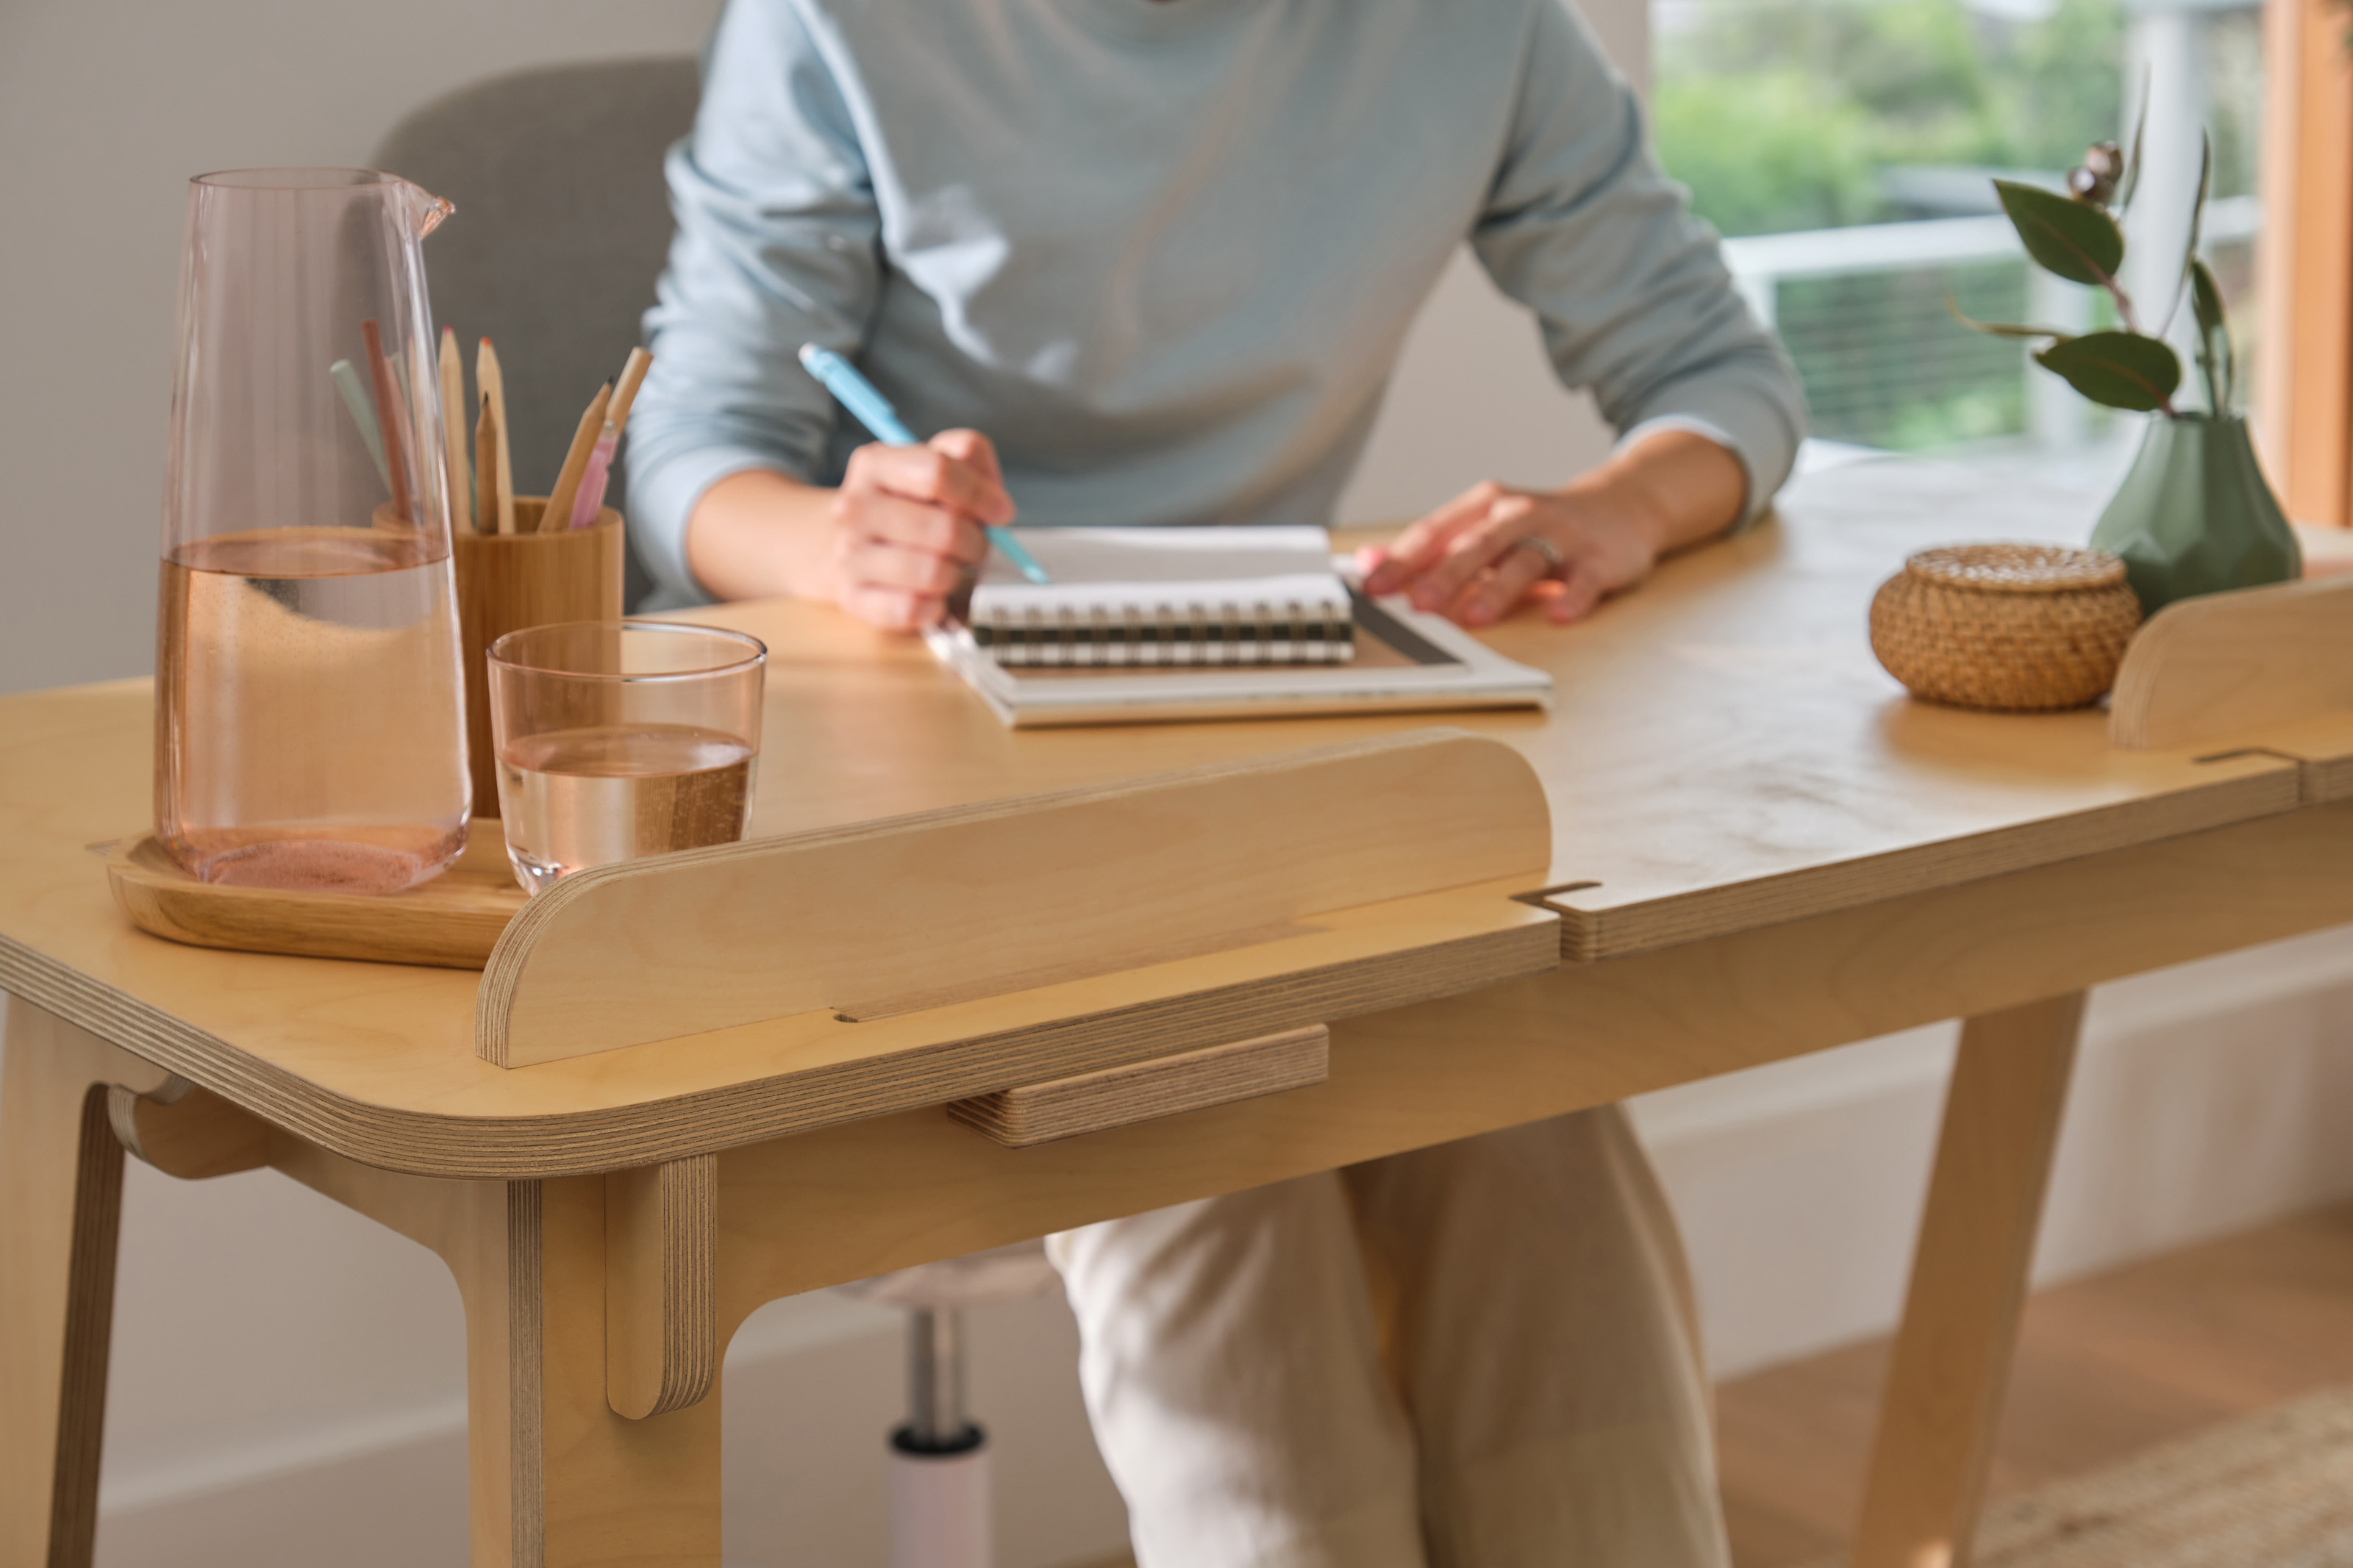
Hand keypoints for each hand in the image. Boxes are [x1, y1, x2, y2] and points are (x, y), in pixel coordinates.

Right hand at [830, 430, 1014, 629]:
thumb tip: (996, 502)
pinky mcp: (853, 597)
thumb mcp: (937, 463)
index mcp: (875, 464)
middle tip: (974, 545)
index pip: (938, 472)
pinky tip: (930, 593)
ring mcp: (849, 554)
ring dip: (956, 574)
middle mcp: (854, 507)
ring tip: (949, 566)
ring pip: (933, 573)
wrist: (857, 544)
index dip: (981, 495)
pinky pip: (913, 609)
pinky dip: (935, 606)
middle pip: (944, 529)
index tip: (1000, 511)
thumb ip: (970, 456)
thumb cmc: (910, 505)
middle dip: (975, 542)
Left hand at [1358, 479, 1669, 627]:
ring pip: (1525, 561)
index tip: (1373, 586)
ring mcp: (1561, 536)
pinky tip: (1558, 615)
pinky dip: (1573, 597)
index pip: (1437, 531)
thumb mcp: (1483, 526)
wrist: (1621, 507)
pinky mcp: (1599, 558)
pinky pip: (1585, 580)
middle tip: (1418, 603)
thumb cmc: (1539, 525)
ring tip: (1475, 617)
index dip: (1403, 559)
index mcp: (1484, 505)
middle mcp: (1520, 514)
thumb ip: (1431, 546)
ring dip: (1499, 590)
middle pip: (1477, 544)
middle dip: (1445, 574)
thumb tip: (1368, 561)